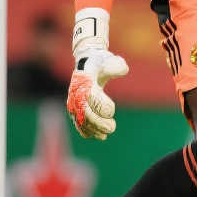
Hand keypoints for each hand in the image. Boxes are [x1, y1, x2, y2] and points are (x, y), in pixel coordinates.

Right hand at [67, 9, 127, 139]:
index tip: (112, 110)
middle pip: (84, 112)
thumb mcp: (110, 60)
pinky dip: (87, 131)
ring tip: (106, 134)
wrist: (88, 63)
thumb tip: (123, 70)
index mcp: (84, 80)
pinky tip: (99, 136)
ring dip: (93, 129)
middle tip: (112, 127)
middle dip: (98, 123)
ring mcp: (73, 101)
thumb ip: (117, 66)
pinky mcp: (74, 108)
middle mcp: (76, 92)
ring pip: (80, 120)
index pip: (90, 97)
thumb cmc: (101, 62)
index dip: (101, 106)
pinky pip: (78, 122)